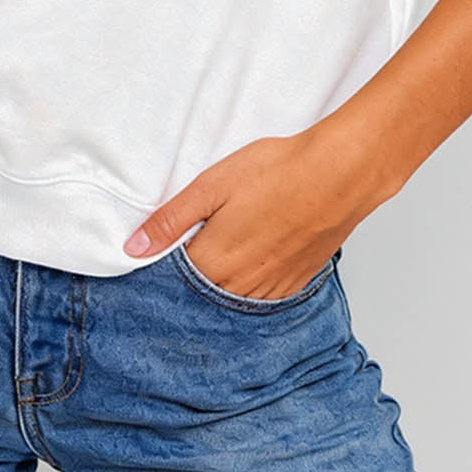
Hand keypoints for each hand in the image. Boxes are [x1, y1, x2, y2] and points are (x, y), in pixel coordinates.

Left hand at [122, 111, 398, 299]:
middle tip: (190, 249)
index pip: (171, 282)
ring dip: (219, 284)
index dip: (160, 268)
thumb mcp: (212, 185)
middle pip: (200, 295)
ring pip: (230, 299)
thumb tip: (133, 246)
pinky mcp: (294, 284)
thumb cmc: (277, 172)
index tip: (152, 258)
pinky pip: (260, 298)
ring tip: (220, 254)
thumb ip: (171, 219)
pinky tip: (249, 261)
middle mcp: (239, 287)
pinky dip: (247, 285)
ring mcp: (270, 289)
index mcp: (213, 262)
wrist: (338, 175)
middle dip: (187, 279)